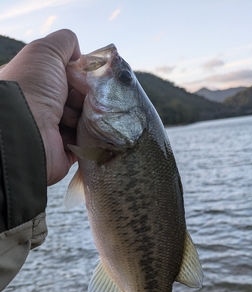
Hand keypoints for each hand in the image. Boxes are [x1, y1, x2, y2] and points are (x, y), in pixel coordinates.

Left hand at [0, 29, 84, 184]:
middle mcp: (39, 108)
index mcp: (31, 85)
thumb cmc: (31, 89)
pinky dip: (89, 136)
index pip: (63, 76)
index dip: (77, 74)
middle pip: (75, 98)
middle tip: (84, 97)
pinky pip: (83, 142)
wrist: (27, 131)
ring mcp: (50, 131)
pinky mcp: (62, 152)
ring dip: (87, 116)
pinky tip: (87, 130)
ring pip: (81, 120)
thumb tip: (79, 54)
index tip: (84, 76)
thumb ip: (64, 42)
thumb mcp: (45, 51)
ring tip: (83, 116)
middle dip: (84, 96)